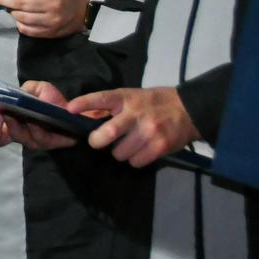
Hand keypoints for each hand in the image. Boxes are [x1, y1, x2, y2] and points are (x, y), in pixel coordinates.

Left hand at [0, 0, 88, 37]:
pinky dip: (19, 24)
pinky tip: (18, 18)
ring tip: (6, 7)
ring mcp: (51, 20)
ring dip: (11, 11)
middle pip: (20, 3)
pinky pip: (28, 30)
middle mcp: (51, 4)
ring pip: (22, 18)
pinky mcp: (50, 32)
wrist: (86, 8)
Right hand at [0, 80, 77, 150]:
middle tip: (0, 114)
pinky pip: (40, 139)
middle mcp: (20, 135)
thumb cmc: (52, 100)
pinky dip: (35, 130)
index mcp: (12, 124)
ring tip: (14, 115)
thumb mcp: (38, 89)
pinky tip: (35, 122)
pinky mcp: (50, 143)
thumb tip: (18, 93)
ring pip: (20, 138)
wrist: (76, 110)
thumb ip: (27, 88)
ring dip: (15, 127)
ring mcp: (34, 141)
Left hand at [65, 87, 199, 167]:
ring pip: (120, 152)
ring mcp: (149, 130)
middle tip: (97, 141)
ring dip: (119, 152)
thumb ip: (110, 107)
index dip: (84, 104)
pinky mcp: (160, 146)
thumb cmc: (152, 103)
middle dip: (97, 141)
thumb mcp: (130, 97)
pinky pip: (136, 161)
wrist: (188, 109)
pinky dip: (134, 160)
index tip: (70, 109)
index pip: (101, 98)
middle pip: (108, 132)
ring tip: (127, 144)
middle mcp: (136, 113)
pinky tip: (140, 150)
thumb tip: (87, 117)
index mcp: (125, 98)